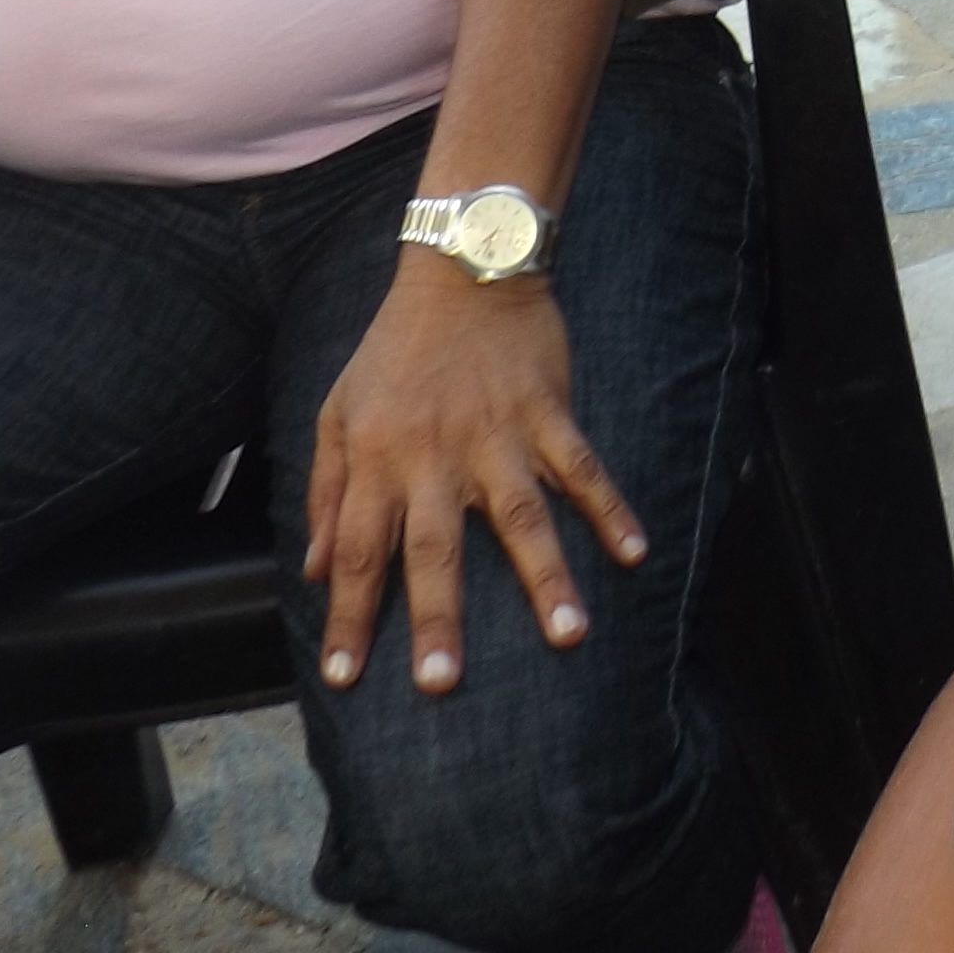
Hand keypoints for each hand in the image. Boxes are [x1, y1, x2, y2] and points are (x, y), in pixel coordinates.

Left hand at [306, 262, 644, 695]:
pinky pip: (583, 467)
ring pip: (522, 517)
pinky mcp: (546, 412)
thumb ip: (328, 492)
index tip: (345, 678)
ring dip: (546, 577)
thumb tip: (317, 571)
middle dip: (438, 617)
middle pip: (435, 549)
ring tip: (569, 633)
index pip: (358, 552)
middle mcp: (435, 456)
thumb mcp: (338, 412)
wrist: (461, 269)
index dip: (349, 616)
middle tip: (444, 683)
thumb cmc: (394, 351)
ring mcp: (497, 435)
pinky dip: (610, 508)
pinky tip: (636, 552)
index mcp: (379, 459)